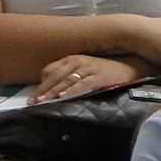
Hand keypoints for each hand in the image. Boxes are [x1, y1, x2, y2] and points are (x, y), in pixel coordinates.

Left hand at [31, 53, 145, 101]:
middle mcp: (77, 61)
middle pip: (55, 76)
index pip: (50, 71)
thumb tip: (48, 83)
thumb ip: (67, 73)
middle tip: (32, 102)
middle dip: (43, 90)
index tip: (32, 97)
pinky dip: (71, 90)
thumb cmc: (103, 69)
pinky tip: (62, 96)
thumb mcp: (83, 68)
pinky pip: (81, 84)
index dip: (40, 84)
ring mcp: (88, 68)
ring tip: (42, 101)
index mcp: (72, 58)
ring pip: (66, 81)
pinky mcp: (98, 76)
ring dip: (53, 91)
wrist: (128, 66)